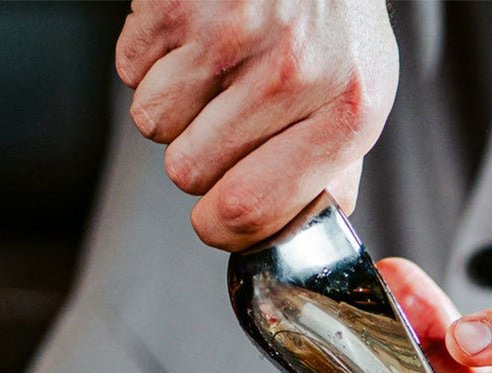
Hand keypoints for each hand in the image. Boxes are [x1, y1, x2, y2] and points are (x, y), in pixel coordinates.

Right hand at [115, 0, 397, 249]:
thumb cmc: (336, 20)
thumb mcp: (361, 97)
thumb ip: (334, 170)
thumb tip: (306, 231)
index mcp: (346, 114)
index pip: (252, 209)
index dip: (220, 228)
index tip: (215, 222)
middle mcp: (294, 73)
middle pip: (189, 173)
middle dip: (196, 159)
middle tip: (225, 122)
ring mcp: (233, 32)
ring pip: (153, 124)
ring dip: (172, 109)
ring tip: (215, 73)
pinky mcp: (179, 1)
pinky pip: (130, 70)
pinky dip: (151, 61)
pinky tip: (195, 40)